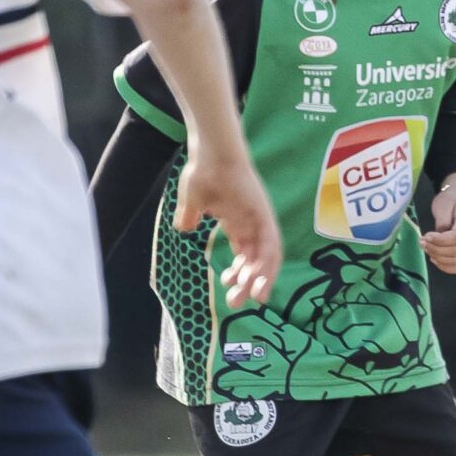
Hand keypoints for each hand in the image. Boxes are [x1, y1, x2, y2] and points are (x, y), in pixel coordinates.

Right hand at [173, 151, 283, 305]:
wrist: (210, 152)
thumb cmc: (203, 171)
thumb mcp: (193, 201)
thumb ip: (190, 215)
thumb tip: (184, 228)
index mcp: (238, 223)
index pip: (245, 254)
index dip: (240, 274)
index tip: (229, 289)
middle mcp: (253, 224)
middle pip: (256, 260)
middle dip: (247, 283)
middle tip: (234, 303)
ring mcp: (260, 219)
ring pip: (267, 256)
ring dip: (261, 278)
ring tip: (253, 299)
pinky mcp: (264, 214)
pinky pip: (271, 243)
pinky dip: (268, 263)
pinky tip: (261, 280)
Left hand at [421, 175, 455, 273]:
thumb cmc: (450, 201)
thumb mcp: (443, 206)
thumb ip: (442, 223)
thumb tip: (437, 240)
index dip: (439, 241)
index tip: (425, 236)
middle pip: (455, 251)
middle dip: (435, 249)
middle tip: (422, 242)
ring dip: (438, 258)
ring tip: (427, 248)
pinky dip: (445, 267)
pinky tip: (434, 258)